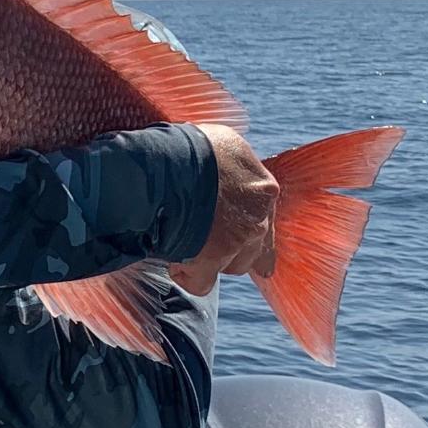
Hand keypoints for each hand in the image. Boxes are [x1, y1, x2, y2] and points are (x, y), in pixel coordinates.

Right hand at [170, 124, 278, 295]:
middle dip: (230, 244)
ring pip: (232, 265)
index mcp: (262, 185)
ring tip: (182, 240)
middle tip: (200, 233)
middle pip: (253, 244)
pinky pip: (201, 283)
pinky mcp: (213, 260)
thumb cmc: (184, 145)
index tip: (235, 230)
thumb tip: (223, 175)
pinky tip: (172, 260)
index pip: (265, 215)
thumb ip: (230, 167)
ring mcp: (238, 238)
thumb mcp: (220, 143)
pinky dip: (186, 276)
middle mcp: (257, 212)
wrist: (163, 161)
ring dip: (211, 260)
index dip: (245, 223)